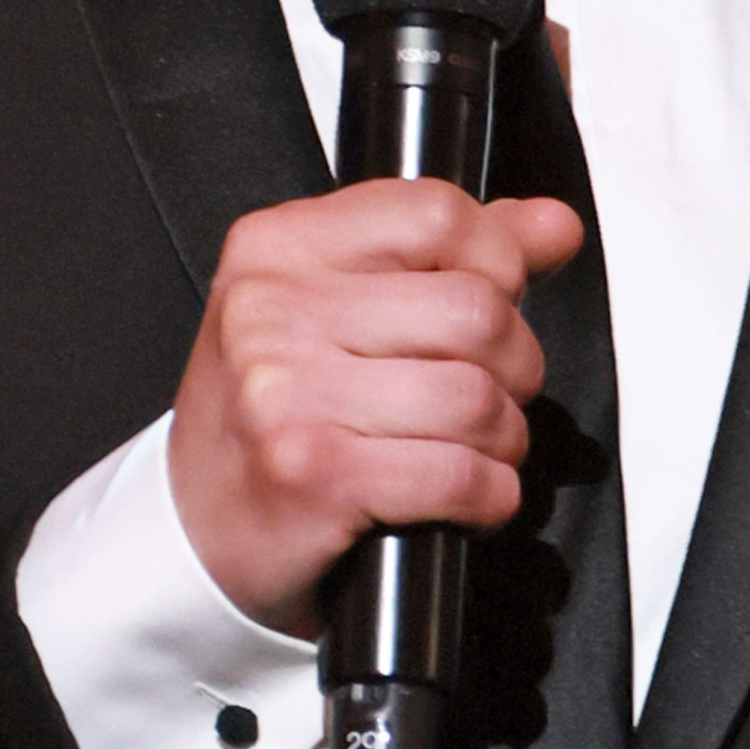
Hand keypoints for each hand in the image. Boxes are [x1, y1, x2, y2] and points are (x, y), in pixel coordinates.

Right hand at [167, 178, 586, 634]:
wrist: (196, 533)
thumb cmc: (272, 418)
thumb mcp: (336, 309)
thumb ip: (447, 257)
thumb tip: (553, 226)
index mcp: (277, 248)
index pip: (439, 215)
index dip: (499, 263)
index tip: (494, 304)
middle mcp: (271, 311)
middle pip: (476, 310)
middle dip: (514, 365)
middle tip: (490, 395)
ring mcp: (287, 394)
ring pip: (477, 398)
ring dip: (502, 439)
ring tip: (473, 451)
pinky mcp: (315, 476)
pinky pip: (461, 475)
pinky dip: (490, 496)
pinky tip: (465, 499)